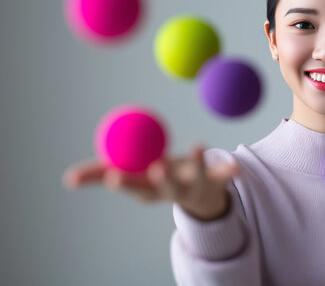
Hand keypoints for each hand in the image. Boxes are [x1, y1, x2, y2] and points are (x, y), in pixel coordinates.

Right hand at [62, 144, 240, 220]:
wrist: (199, 197)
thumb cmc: (158, 180)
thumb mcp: (132, 178)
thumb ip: (101, 176)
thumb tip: (68, 180)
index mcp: (151, 189)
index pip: (135, 187)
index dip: (125, 182)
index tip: (113, 175)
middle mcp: (173, 191)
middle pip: (166, 186)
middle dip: (162, 178)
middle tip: (157, 166)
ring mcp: (196, 187)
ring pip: (197, 176)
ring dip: (197, 162)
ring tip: (198, 145)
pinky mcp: (217, 182)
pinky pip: (224, 175)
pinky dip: (230, 170)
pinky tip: (237, 167)